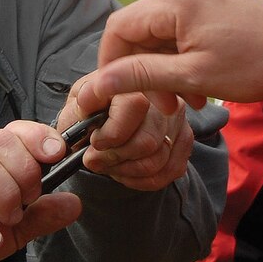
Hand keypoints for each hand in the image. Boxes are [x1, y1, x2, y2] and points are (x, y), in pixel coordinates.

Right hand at [0, 121, 82, 261]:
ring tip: (11, 218)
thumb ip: (42, 215)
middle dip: (26, 170)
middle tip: (30, 200)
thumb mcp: (14, 227)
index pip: (15, 131)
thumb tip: (75, 203)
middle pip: (0, 142)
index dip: (39, 136)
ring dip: (5, 192)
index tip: (58, 154)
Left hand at [52, 92, 192, 191]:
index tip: (94, 142)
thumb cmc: (91, 110)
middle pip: (146, 142)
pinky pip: (169, 171)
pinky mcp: (184, 140)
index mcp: (136, 81)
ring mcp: (178, 120)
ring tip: (108, 166)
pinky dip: (142, 179)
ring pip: (157, 161)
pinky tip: (125, 171)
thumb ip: (80, 106)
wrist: (104, 116)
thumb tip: (88, 103)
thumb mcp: (78, 104)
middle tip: (95, 160)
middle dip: (115, 158)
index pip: (135, 108)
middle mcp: (165, 98)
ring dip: (126, 171)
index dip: (110, 134)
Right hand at [68, 0, 262, 118]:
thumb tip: (98, 82)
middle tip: (165, 105)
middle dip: (146, 71)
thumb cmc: (254, 64)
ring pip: (160, 31)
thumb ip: (141, 76)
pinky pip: (179, 25)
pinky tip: (198, 82)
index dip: (110, 63)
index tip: (117, 93)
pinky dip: (182, 54)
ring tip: (187, 99)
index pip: (118, 28)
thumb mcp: (193, 76)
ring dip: (166, 67)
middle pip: (140, 30)